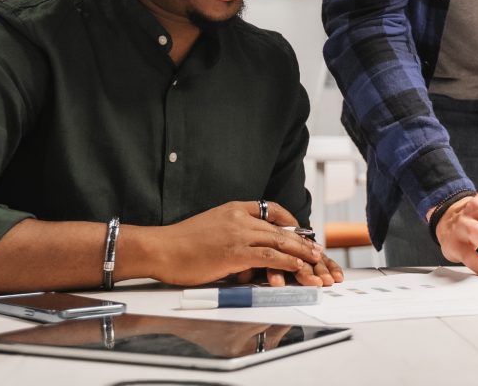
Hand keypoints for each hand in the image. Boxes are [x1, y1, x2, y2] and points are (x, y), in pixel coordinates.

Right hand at [142, 200, 335, 287]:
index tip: (300, 229)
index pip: (270, 208)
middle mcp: (239, 218)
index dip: (289, 220)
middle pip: (280, 228)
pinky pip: (268, 256)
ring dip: (300, 252)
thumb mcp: (210, 228)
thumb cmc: (180, 243)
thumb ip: (231, 233)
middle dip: (301, 240)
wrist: (160, 248)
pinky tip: (297, 267)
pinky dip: (286, 262)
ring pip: (278, 241)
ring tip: (314, 260)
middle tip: (317, 248)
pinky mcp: (234, 253)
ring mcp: (237, 234)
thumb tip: (247, 251)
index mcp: (233, 208)